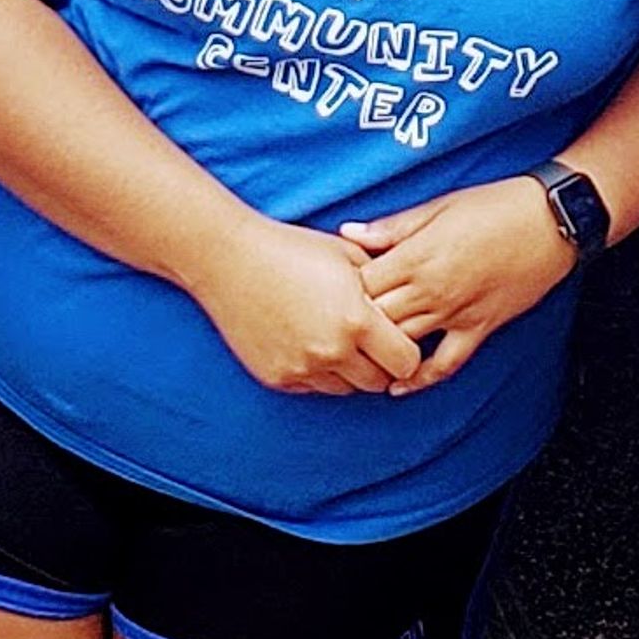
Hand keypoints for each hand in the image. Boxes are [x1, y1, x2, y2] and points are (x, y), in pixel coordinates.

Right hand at [195, 212, 429, 397]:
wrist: (228, 259)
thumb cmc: (292, 249)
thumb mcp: (348, 256)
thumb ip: (384, 286)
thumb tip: (410, 306)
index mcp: (357, 320)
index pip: (407, 362)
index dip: (406, 350)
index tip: (397, 338)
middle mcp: (332, 351)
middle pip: (379, 382)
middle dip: (381, 364)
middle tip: (371, 342)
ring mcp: (302, 368)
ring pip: (346, 389)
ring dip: (349, 371)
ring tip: (337, 339)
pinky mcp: (278, 378)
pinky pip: (313, 387)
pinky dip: (318, 372)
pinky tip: (309, 341)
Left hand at [337, 175, 579, 384]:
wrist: (551, 221)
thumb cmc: (495, 206)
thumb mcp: (439, 206)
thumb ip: (392, 227)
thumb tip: (348, 232)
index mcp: (416, 256)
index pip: (361, 285)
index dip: (339, 291)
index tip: (327, 291)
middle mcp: (432, 290)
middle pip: (375, 319)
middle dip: (352, 324)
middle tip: (333, 327)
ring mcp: (456, 314)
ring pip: (403, 344)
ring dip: (378, 352)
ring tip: (353, 357)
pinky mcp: (479, 328)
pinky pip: (446, 363)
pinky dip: (421, 379)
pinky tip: (398, 386)